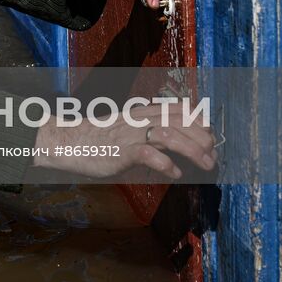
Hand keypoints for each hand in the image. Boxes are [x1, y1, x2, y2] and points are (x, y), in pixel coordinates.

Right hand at [32, 104, 216, 179]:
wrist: (68, 141)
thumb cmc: (96, 139)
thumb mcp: (125, 129)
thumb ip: (146, 133)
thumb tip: (170, 147)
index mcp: (141, 113)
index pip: (177, 109)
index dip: (198, 119)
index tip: (210, 133)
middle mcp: (139, 120)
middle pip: (180, 121)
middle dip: (203, 137)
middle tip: (213, 155)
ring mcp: (131, 134)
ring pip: (170, 135)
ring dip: (193, 150)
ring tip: (206, 164)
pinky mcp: (122, 151)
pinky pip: (149, 154)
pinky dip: (167, 164)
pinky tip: (175, 173)